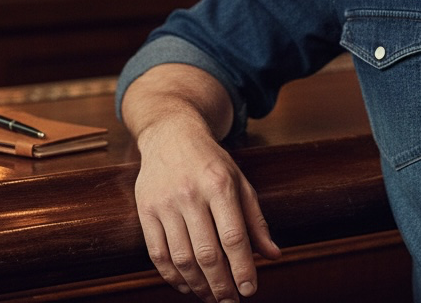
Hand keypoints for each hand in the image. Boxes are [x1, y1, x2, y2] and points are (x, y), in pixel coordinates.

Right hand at [134, 116, 280, 301]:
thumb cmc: (210, 162)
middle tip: (230, 301)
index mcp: (219, 184)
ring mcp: (165, 203)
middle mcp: (191, 194)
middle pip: (207, 253)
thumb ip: (256, 220)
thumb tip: (274, 255)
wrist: (171, 134)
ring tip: (211, 297)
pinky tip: (187, 285)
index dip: (243, 268)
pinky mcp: (145, 210)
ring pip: (181, 258)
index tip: (250, 290)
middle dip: (221, 285)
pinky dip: (172, 277)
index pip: (233, 237)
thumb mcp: (240, 182)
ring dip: (198, 285)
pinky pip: (157, 253)